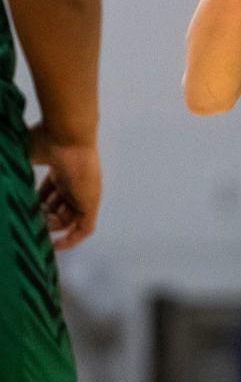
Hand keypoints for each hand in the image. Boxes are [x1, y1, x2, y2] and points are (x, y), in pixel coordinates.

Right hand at [29, 124, 100, 250]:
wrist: (67, 135)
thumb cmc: (47, 139)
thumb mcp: (27, 153)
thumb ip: (18, 166)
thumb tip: (4, 170)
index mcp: (61, 169)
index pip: (50, 192)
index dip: (36, 202)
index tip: (22, 207)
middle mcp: (74, 182)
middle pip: (59, 206)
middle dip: (41, 216)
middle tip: (27, 217)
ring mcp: (83, 192)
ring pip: (68, 218)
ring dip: (50, 227)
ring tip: (35, 226)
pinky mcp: (90, 202)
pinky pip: (85, 227)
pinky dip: (72, 239)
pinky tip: (55, 246)